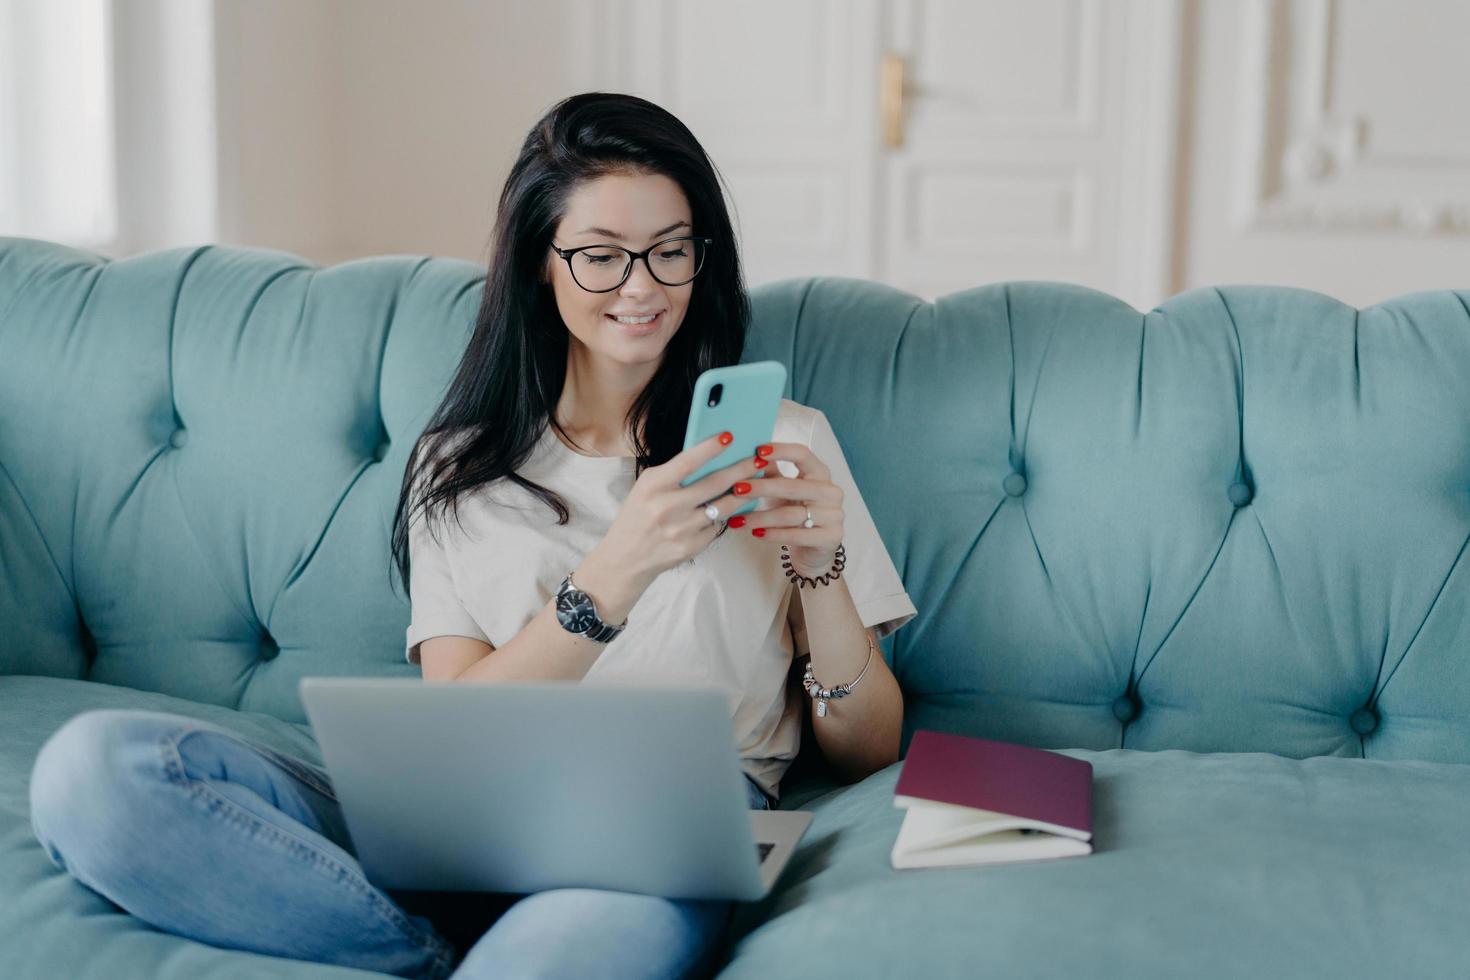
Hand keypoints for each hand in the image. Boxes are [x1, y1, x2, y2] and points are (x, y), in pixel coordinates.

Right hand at [587, 430, 770, 587]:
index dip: (710, 448)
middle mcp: (667, 507)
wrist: (626, 558)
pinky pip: (717, 526)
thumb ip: (672, 473)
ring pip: (723, 507)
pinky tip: (734, 507)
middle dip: (740, 469)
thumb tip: (708, 455)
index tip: (729, 436)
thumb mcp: (646, 488)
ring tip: (756, 481)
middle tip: (758, 459)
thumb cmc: (638, 516)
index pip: (687, 462)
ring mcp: (681, 529)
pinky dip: (726, 516)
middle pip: (713, 483)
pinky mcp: (691, 547)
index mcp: (653, 486)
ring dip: (743, 493)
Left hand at [733, 441, 843, 575]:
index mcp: (821, 473)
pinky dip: (773, 534)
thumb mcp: (782, 491)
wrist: (813, 549)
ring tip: (738, 520)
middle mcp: (831, 492)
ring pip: (790, 514)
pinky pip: (796, 535)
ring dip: (761, 517)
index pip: (803, 454)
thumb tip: (750, 455)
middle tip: (737, 489)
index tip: (758, 450)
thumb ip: (771, 473)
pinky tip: (756, 533)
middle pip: (793, 486)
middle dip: (762, 487)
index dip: (781, 450)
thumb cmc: (796, 513)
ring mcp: (834, 515)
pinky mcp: (831, 538)